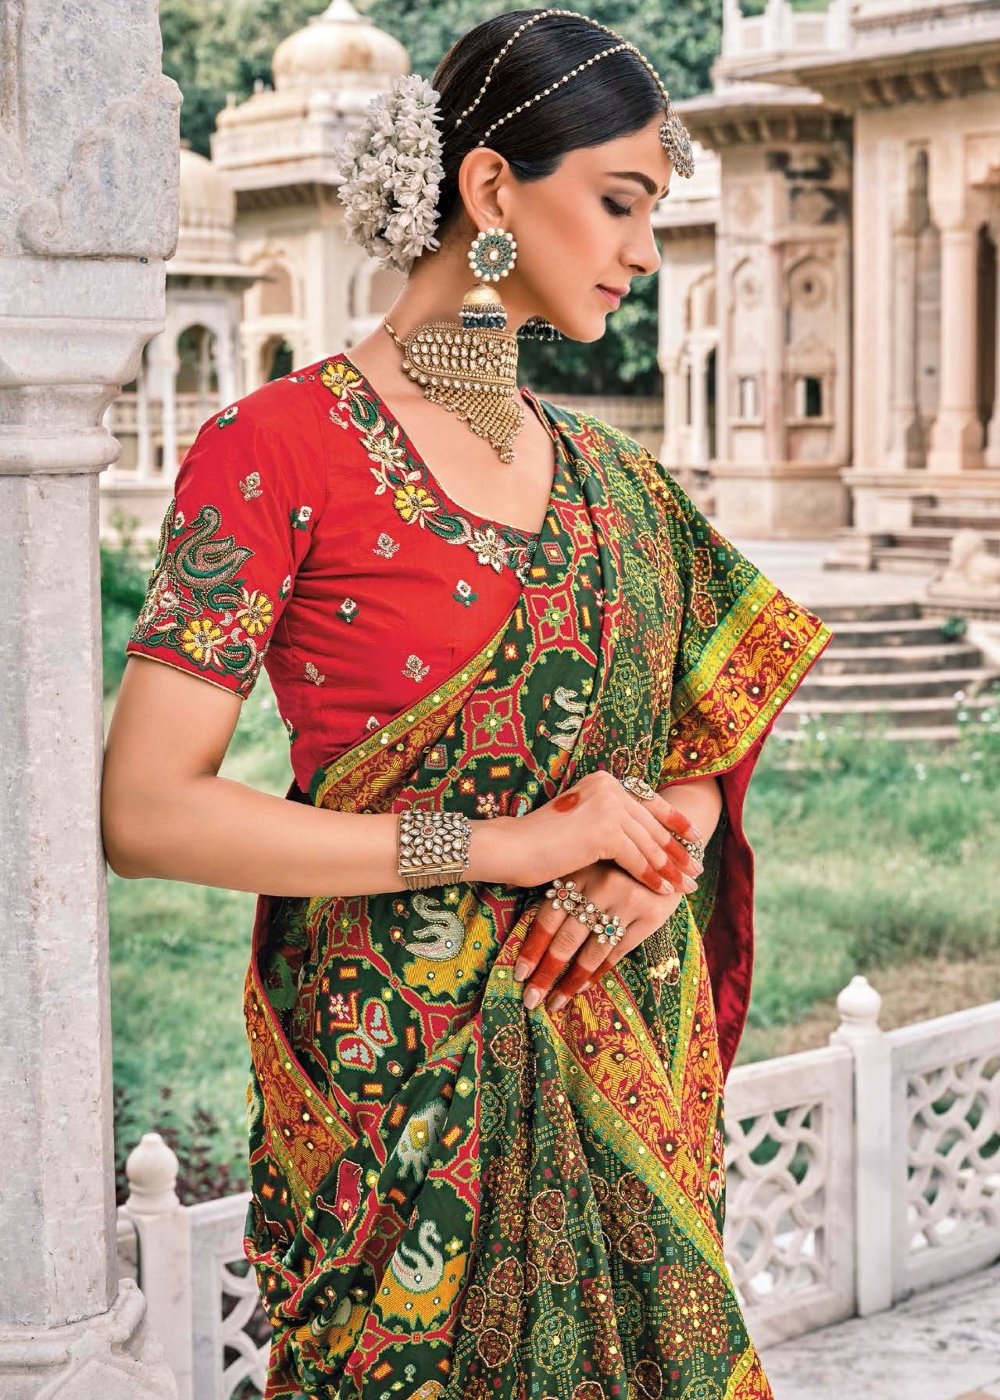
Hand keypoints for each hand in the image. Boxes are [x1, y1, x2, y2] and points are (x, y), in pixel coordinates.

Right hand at [478, 769, 702, 893]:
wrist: (511, 847)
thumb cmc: (540, 842)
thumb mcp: (581, 822)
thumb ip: (609, 821)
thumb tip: (641, 838)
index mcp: (604, 780)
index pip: (649, 802)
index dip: (675, 822)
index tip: (695, 839)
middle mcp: (609, 786)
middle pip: (653, 824)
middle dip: (678, 850)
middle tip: (697, 869)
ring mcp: (607, 806)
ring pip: (648, 843)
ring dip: (671, 868)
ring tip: (687, 886)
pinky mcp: (604, 830)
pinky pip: (637, 858)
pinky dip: (652, 877)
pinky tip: (663, 891)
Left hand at [514, 861, 689, 1010]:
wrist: (667, 852)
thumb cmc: (618, 865)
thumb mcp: (589, 868)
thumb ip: (567, 891)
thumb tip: (532, 934)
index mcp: (580, 872)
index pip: (549, 915)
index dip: (532, 947)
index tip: (519, 973)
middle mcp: (602, 885)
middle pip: (567, 938)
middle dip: (546, 972)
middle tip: (530, 998)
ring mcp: (628, 900)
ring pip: (592, 951)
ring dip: (570, 981)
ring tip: (554, 1002)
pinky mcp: (651, 916)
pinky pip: (617, 952)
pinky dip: (597, 973)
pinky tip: (581, 988)